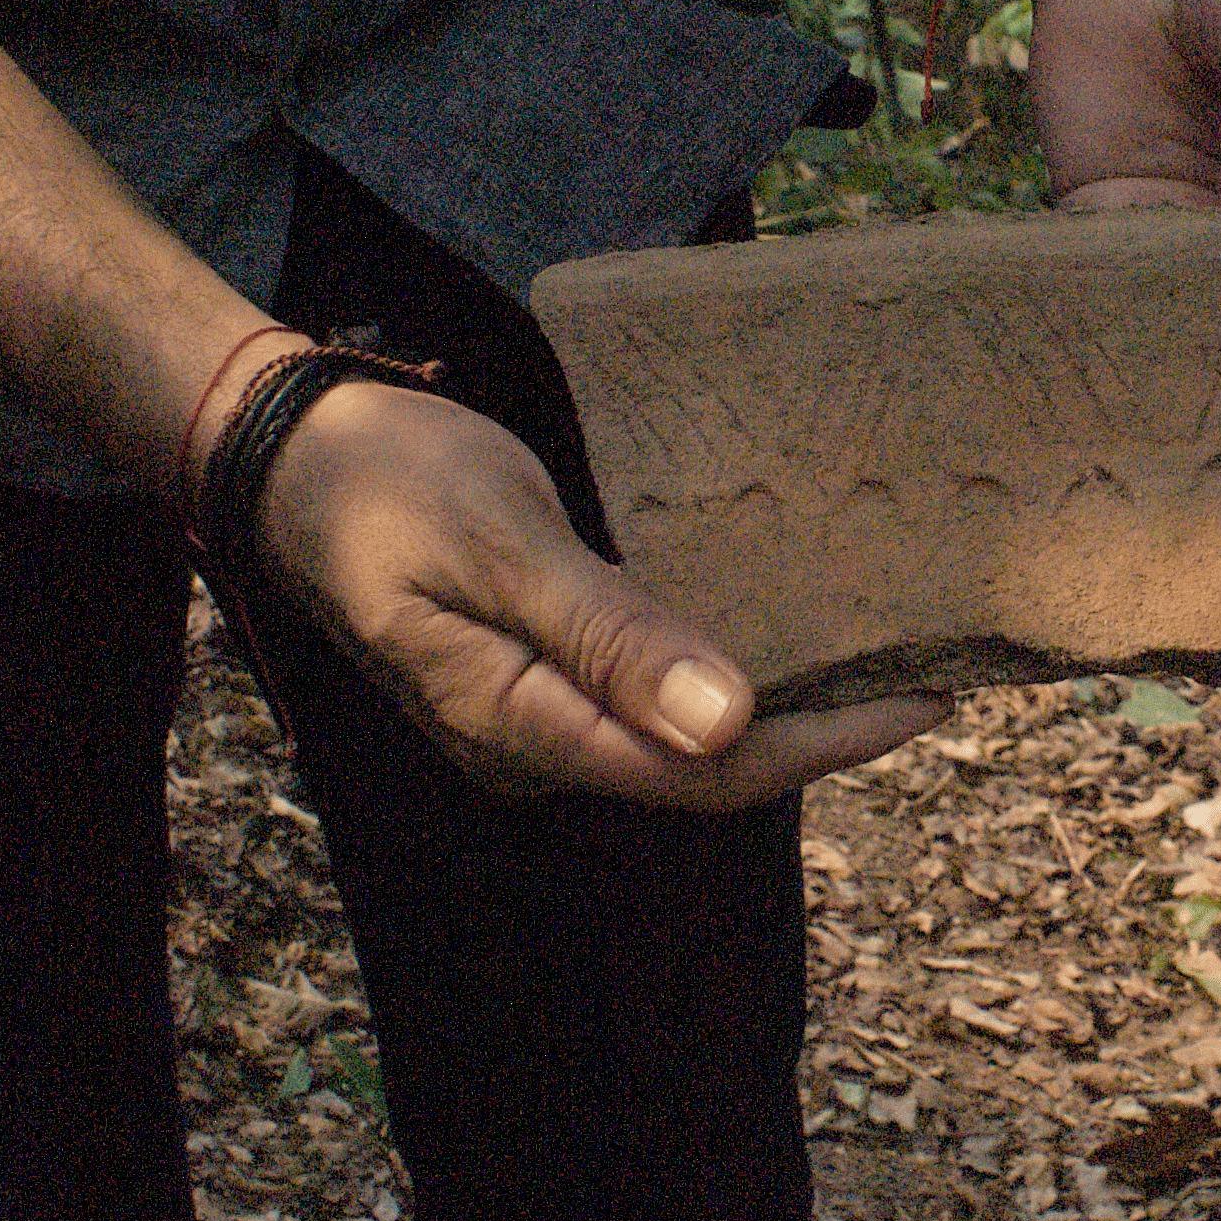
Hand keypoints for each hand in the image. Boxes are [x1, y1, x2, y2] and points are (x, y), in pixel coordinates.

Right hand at [251, 379, 946, 807]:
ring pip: (681, 737)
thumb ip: (610, 636)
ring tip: (889, 656)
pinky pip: (650, 694)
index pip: (705, 773)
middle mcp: (532, 746)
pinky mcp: (537, 673)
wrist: (281, 448)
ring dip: (784, 706)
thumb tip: (727, 726)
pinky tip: (788, 626)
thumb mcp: (501, 545)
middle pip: (705, 771)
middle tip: (939, 672)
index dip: (823, 746)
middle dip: (822, 733)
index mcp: (520, 729)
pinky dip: (727, 668)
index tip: (924, 701)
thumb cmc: (385, 480)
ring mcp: (531, 715)